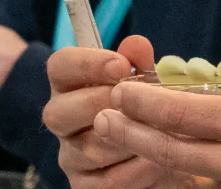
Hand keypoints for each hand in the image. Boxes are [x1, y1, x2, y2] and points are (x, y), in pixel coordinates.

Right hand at [46, 36, 170, 188]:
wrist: (160, 154)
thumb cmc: (143, 107)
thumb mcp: (143, 81)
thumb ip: (138, 62)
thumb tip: (138, 46)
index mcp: (70, 85)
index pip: (59, 66)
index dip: (86, 63)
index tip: (121, 65)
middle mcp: (62, 121)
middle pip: (58, 112)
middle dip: (101, 104)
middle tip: (136, 102)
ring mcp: (71, 157)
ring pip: (88, 150)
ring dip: (128, 139)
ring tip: (161, 131)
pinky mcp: (86, 187)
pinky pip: (108, 182)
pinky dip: (138, 171)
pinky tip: (162, 162)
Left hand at [95, 72, 220, 188]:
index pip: (191, 110)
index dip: (150, 101)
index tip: (125, 90)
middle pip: (177, 142)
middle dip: (135, 128)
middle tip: (103, 114)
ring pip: (190, 171)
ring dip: (153, 155)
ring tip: (119, 138)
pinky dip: (194, 181)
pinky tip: (177, 176)